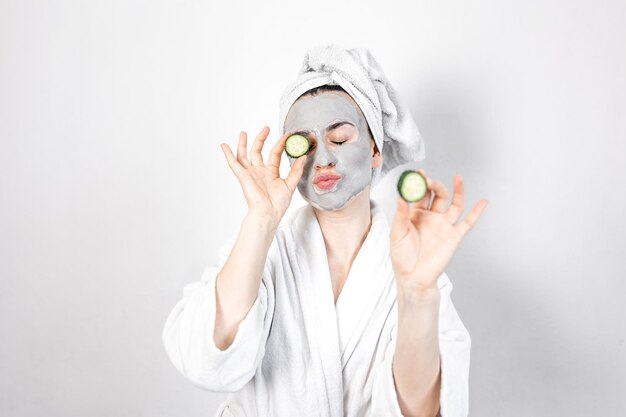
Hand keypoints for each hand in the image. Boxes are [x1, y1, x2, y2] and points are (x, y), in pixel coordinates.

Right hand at [220, 126, 306, 228]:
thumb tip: (303, 157)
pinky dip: (227, 154)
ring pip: (244, 155)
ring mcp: (250, 173)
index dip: (280, 143)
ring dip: (243, 143)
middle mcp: (259, 171)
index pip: (275, 153)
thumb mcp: (290, 184)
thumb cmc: (278, 203)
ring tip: (243, 132)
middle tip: (266, 128)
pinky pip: (233, 164)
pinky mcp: (243, 176)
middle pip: (258, 151)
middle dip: (261, 139)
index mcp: (271, 172)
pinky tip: (224, 145)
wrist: (268, 213)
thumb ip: (296, 170)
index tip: (287, 134)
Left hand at [390, 169, 487, 290]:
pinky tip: (483, 201)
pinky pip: (468, 222)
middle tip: (430, 180)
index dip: (419, 183)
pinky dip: (477, 212)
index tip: (418, 173)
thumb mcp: (397, 234)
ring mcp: (444, 226)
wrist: (414, 277)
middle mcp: (431, 218)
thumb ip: (400, 216)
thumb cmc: (402, 258)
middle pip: (437, 196)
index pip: (419, 195)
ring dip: (457, 190)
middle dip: (435, 185)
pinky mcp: (454, 236)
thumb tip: (401, 198)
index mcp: (415, 215)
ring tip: (458, 178)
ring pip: (454, 204)